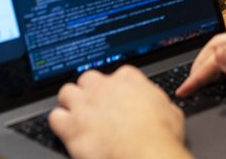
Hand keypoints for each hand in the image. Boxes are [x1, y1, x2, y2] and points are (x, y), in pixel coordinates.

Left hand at [49, 66, 189, 158]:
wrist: (145, 155)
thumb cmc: (159, 136)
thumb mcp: (170, 110)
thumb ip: (156, 100)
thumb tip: (156, 102)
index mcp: (128, 79)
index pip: (117, 74)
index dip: (116, 88)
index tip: (117, 97)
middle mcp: (104, 87)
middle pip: (87, 78)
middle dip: (90, 91)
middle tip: (95, 105)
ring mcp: (85, 105)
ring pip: (66, 92)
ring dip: (70, 103)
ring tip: (77, 115)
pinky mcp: (71, 126)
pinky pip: (55, 117)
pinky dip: (59, 123)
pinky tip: (67, 131)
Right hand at [176, 31, 225, 105]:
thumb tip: (216, 54)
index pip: (215, 55)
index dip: (197, 73)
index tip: (185, 88)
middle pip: (217, 45)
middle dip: (199, 63)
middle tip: (189, 83)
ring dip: (211, 60)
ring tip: (201, 77)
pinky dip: (224, 60)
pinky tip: (225, 70)